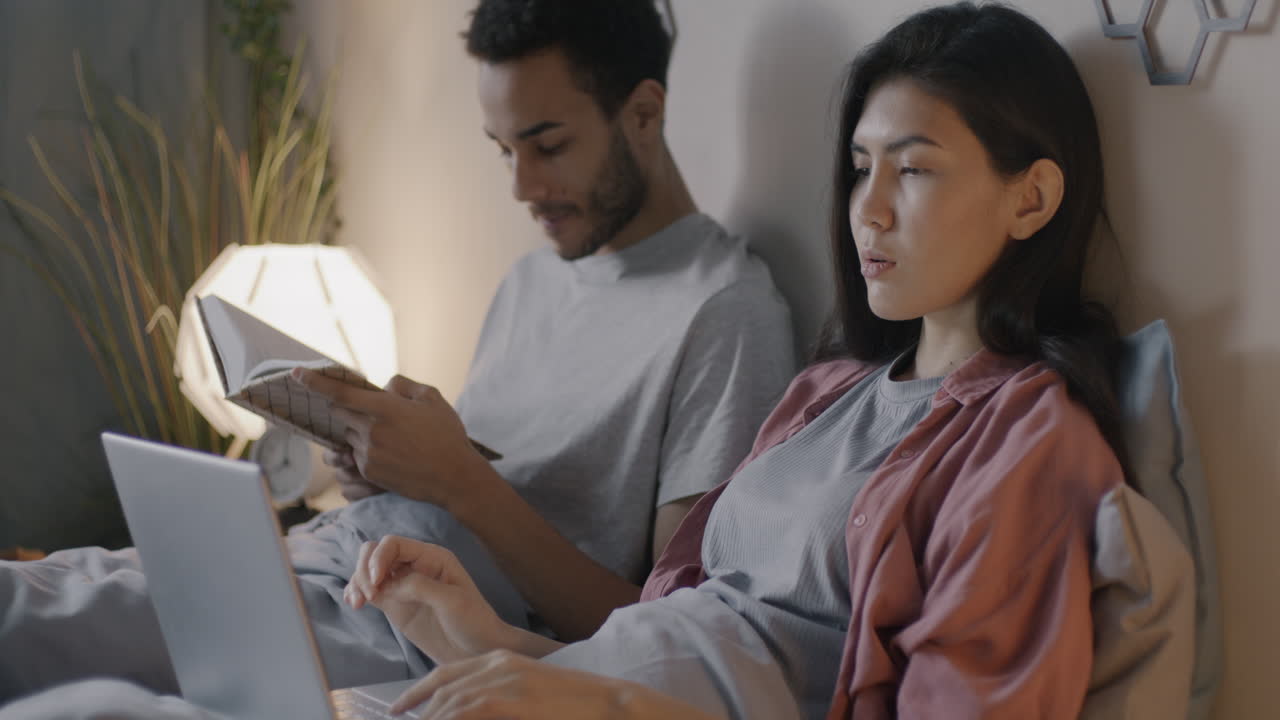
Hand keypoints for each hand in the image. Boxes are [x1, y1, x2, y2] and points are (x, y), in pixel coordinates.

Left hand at [295, 370, 499, 510]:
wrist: (454, 478)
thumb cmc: (447, 435)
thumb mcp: (432, 399)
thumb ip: (403, 385)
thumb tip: (383, 387)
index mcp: (385, 409)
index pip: (340, 393)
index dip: (315, 382)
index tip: (296, 374)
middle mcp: (372, 431)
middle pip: (341, 414)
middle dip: (348, 408)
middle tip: (371, 412)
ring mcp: (368, 454)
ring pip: (349, 436)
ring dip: (360, 432)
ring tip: (393, 439)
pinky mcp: (369, 473)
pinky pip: (358, 456)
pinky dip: (368, 451)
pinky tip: (394, 455)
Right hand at [345, 536, 514, 663]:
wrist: (477, 649)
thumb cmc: (473, 621)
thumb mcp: (453, 601)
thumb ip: (422, 587)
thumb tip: (390, 584)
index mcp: (432, 557)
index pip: (395, 544)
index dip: (379, 558)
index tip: (376, 582)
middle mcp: (415, 566)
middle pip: (376, 552)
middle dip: (365, 569)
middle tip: (368, 594)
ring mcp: (402, 585)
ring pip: (368, 570)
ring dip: (357, 582)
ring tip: (358, 603)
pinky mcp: (394, 603)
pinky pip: (369, 590)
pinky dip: (357, 593)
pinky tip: (355, 603)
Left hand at [389, 650, 629, 717]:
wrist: (606, 702)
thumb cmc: (572, 704)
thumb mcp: (528, 695)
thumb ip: (500, 701)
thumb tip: (476, 711)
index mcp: (500, 659)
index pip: (447, 672)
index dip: (419, 690)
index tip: (400, 707)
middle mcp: (497, 664)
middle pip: (442, 686)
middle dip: (416, 706)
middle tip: (397, 718)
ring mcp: (502, 681)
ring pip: (448, 702)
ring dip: (430, 718)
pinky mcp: (506, 700)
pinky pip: (463, 713)